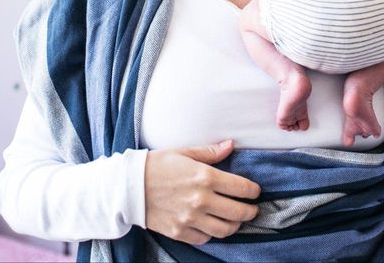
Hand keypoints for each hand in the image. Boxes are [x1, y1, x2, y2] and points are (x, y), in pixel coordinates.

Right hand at [144, 139, 260, 244]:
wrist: (128, 186)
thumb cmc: (156, 165)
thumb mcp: (184, 152)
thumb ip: (210, 152)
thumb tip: (231, 145)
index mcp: (205, 177)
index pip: (242, 188)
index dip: (254, 191)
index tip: (255, 191)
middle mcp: (201, 200)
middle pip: (239, 212)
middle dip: (250, 211)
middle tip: (252, 209)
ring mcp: (190, 219)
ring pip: (225, 230)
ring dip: (235, 225)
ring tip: (235, 220)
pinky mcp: (180, 232)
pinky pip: (205, 238)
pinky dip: (212, 233)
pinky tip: (212, 225)